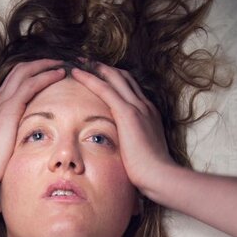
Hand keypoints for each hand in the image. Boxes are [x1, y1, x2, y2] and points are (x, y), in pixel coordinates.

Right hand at [0, 59, 66, 189]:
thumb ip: (11, 141)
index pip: (13, 82)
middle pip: (18, 71)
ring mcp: (2, 101)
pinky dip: (46, 76)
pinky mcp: (9, 107)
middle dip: (39, 64)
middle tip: (56, 63)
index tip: (46, 75)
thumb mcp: (2, 147)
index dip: (31, 75)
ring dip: (45, 65)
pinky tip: (59, 74)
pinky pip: (31, 84)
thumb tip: (23, 148)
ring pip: (25, 72)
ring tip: (61, 64)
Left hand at [70, 64, 179, 193]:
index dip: (115, 80)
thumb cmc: (150, 172)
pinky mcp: (127, 112)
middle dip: (105, 68)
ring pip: (114, 77)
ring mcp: (137, 107)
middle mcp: (145, 105)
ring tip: (79, 63)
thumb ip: (133, 145)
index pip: (131, 89)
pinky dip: (90, 78)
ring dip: (96, 68)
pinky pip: (105, 88)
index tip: (101, 76)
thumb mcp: (142, 153)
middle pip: (124, 77)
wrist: (159, 174)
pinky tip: (77, 73)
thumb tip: (123, 152)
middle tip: (88, 62)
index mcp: (149, 114)